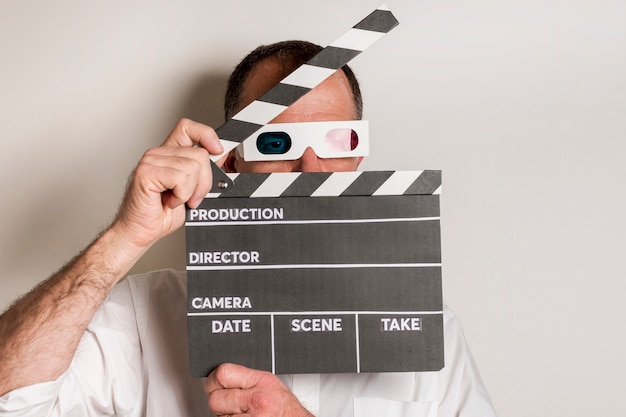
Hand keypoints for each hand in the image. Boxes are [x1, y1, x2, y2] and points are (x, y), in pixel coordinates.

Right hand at [112, 118, 222, 248]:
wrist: (141, 231)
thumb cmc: (162, 214)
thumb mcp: (193, 190)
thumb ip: (204, 172)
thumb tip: (222, 157)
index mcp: (169, 153)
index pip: (188, 127)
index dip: (207, 134)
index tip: (218, 150)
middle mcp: (159, 153)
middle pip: (200, 154)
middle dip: (204, 181)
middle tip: (191, 197)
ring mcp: (150, 160)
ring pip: (193, 167)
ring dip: (191, 191)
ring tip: (177, 200)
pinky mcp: (146, 172)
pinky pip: (181, 178)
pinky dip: (181, 195)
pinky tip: (169, 201)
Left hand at [206, 363, 313, 416]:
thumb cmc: (285, 409)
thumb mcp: (270, 384)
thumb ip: (247, 379)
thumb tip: (220, 377)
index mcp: (262, 382)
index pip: (222, 373)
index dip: (214, 381)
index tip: (215, 385)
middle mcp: (258, 400)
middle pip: (215, 399)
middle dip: (220, 404)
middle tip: (232, 406)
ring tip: (244, 416)